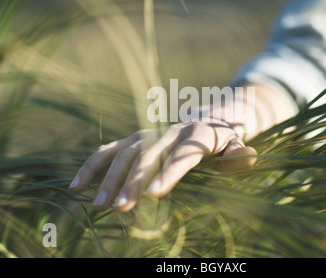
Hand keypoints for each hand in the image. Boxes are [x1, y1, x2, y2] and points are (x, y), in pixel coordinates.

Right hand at [69, 120, 256, 211]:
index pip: (182, 154)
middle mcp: (168, 131)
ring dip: (109, 178)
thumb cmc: (221, 141)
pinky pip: (108, 151)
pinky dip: (92, 166)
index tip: (155, 194)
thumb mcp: (235, 145)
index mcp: (196, 135)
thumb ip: (238, 154)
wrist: (205, 118)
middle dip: (133, 181)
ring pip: (125, 154)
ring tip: (100, 206)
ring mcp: (147, 134)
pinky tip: (76, 187)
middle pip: (148, 156)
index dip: (169, 172)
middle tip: (121, 208)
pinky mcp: (133, 139)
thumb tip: (249, 156)